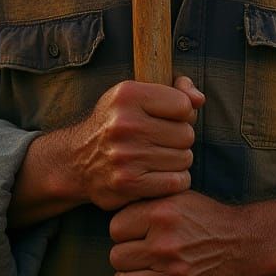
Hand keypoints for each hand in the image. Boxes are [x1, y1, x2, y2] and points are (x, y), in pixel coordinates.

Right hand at [70, 76, 203, 211]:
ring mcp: (125, 155)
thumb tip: (199, 99)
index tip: (168, 118)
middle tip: (161, 141)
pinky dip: (174, 181)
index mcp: (127, 95)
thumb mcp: (137, 96)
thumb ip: (175, 91)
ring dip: (177, 161)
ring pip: (185, 159)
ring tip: (156, 157)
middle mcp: (124, 124)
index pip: (184, 105)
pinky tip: (158, 175)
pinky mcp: (128, 184)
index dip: (183, 114)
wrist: (76, 160)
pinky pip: (177, 182)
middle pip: (187, 134)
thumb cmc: (116, 124)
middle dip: (179, 139)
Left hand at [109, 190, 250, 275]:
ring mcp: (173, 273)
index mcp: (162, 214)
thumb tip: (117, 213)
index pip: (115, 228)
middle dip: (124, 257)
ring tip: (137, 274)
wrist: (244, 244)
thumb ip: (148, 202)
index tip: (133, 235)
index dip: (122, 232)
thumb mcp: (179, 197)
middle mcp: (165, 243)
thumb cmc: (208, 220)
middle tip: (137, 256)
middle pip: (117, 257)